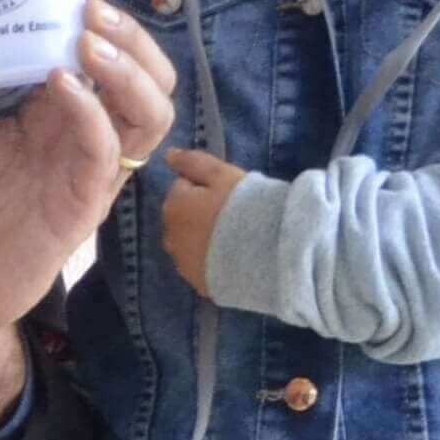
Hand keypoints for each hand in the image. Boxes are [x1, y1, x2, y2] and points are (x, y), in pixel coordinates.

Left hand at [0, 0, 177, 429]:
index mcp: (44, 89)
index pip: (80, 22)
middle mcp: (76, 115)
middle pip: (131, 50)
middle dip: (113, 7)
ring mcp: (86, 154)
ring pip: (149, 95)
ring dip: (125, 54)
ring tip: (84, 29)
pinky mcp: (85, 196)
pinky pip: (112, 146)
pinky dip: (92, 108)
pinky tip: (60, 85)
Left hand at [155, 150, 243, 295]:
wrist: (270, 254)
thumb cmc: (246, 207)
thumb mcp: (222, 175)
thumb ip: (193, 162)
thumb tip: (168, 155)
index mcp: (173, 207)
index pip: (182, 189)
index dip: (206, 189)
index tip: (228, 194)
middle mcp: (170, 237)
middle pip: (183, 218)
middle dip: (201, 214)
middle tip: (234, 215)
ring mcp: (183, 264)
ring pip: (190, 243)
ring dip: (205, 238)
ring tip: (236, 237)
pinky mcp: (199, 284)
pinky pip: (202, 266)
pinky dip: (212, 260)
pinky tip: (234, 257)